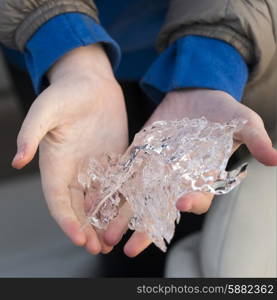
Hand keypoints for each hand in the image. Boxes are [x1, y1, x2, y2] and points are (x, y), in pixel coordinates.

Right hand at [12, 44, 128, 253]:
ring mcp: (95, 166)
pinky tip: (129, 215)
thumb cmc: (66, 93)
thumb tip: (18, 160)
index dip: (67, 220)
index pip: (58, 200)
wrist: (91, 84)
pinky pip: (118, 184)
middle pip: (78, 207)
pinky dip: (121, 202)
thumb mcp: (46, 109)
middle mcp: (75, 170)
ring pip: (98, 201)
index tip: (79, 238)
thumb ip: (32, 133)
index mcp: (56, 164)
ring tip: (113, 241)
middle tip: (99, 248)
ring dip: (104, 221)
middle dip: (87, 229)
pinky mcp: (114, 159)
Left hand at [103, 89, 276, 256]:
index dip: (192, 202)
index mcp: (202, 176)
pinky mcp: (139, 156)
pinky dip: (111, 189)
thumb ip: (254, 138)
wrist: (196, 96)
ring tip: (106, 235)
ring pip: (138, 198)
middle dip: (146, 229)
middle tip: (130, 248)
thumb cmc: (223, 112)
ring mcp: (156, 169)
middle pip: (161, 209)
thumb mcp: (242, 121)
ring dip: (123, 216)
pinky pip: (124, 175)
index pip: (197, 197)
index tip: (183, 204)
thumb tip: (275, 158)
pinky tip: (96, 202)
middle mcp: (177, 179)